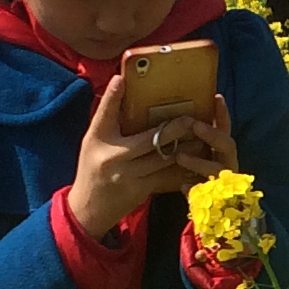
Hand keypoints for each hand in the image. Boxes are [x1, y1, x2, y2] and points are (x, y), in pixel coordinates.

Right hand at [71, 76, 237, 236]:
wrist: (88, 209)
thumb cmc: (91, 168)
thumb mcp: (92, 140)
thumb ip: (106, 116)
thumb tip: (119, 83)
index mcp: (100, 141)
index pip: (106, 115)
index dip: (113, 97)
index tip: (122, 79)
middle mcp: (116, 158)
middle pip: (152, 140)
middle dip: (176, 128)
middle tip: (192, 117)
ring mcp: (131, 177)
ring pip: (166, 159)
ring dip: (186, 148)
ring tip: (201, 136)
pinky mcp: (143, 191)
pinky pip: (168, 177)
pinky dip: (182, 169)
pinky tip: (196, 160)